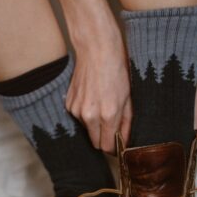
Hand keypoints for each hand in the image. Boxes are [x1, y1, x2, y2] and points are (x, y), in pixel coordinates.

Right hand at [65, 17, 131, 152]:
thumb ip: (126, 123)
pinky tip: (92, 98)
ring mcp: (76, 110)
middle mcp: (89, 115)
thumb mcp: (128, 98)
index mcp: (107, 115)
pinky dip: (86, 113)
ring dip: (94, 124)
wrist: (96, 49)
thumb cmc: (116, 69)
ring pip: (87, 129)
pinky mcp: (68, 103)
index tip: (119, 143)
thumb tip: (124, 141)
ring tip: (102, 104)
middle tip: (113, 126)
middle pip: (94, 142)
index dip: (114, 147)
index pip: (107, 147)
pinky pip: (78, 117)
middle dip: (104, 138)